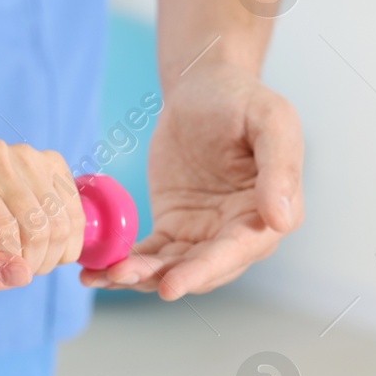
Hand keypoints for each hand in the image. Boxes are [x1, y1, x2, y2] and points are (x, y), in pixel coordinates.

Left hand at [0, 140, 85, 291]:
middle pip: (36, 226)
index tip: (2, 271)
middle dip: (35, 262)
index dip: (11, 261)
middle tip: (20, 269)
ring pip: (60, 223)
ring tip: (32, 260)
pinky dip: (70, 243)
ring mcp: (27, 155)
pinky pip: (75, 214)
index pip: (2, 229)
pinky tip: (51, 248)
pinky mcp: (52, 161)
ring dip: (53, 255)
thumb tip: (22, 273)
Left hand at [83, 62, 301, 299]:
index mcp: (269, 213)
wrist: (203, 89)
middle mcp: (239, 232)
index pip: (237, 251)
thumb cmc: (242, 100)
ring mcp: (204, 233)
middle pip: (200, 268)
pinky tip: (95, 271)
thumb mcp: (271, 120)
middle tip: (120, 276)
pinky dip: (125, 262)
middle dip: (161, 277)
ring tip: (100, 276)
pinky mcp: (173, 226)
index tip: (171, 286)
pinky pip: (151, 252)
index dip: (204, 271)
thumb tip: (281, 220)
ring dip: (138, 275)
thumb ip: (281, 167)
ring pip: (172, 266)